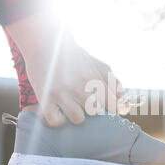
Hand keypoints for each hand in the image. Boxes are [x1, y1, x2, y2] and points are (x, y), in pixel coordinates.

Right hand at [6, 14, 123, 125]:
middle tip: (83, 100)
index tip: (106, 105)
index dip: (110, 107)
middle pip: (95, 111)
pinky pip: (56, 122)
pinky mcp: (44, 99)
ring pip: (78, 119)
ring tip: (70, 106)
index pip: (111, 103)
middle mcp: (78, 86)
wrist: (43, 42)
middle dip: (91, 108)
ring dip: (76, 115)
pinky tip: (58, 110)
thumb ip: (110, 79)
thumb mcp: (94, 62)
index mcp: (92, 77)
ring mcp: (61, 93)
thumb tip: (122, 96)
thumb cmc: (71, 54)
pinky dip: (58, 120)